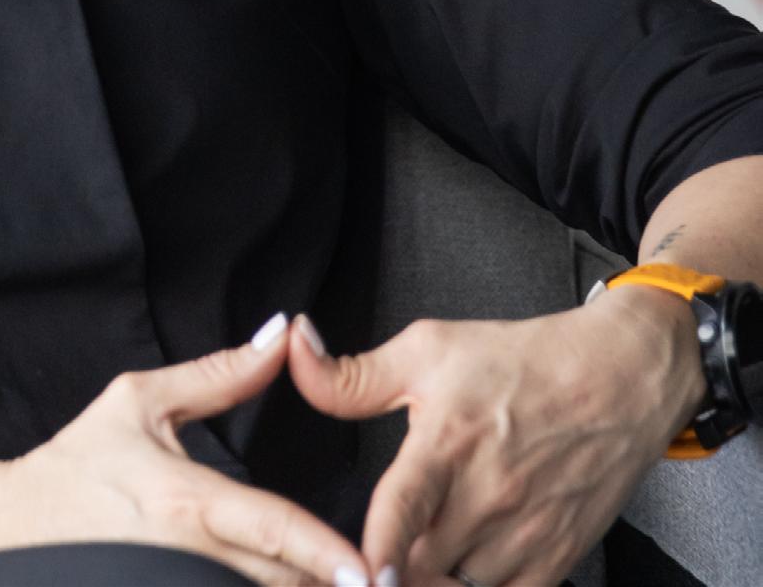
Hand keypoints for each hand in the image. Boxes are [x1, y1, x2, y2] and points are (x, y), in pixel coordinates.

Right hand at [0, 314, 375, 586]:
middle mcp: (187, 555)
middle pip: (280, 583)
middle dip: (330, 582)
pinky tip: (292, 586)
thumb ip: (218, 375)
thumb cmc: (80, 459)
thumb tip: (280, 336)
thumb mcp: (140, 400)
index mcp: (186, 498)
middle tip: (383, 579)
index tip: (366, 570)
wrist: (13, 522)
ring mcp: (173, 586)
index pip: (272, 528)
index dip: (324, 553)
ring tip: (344, 583)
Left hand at [283, 289, 708, 586]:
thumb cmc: (517, 361)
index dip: (380, 548)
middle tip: (363, 563)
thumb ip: (352, 373)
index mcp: (448, 441)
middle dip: (391, 567)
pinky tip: (456, 573)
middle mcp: (489, 495)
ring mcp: (526, 532)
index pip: (404, 508)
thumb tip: (295, 349)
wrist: (617, 381)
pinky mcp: (557, 557)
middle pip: (423, 562)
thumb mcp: (426, 350)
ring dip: (432, 581)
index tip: (362, 570)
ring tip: (408, 565)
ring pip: (462, 586)